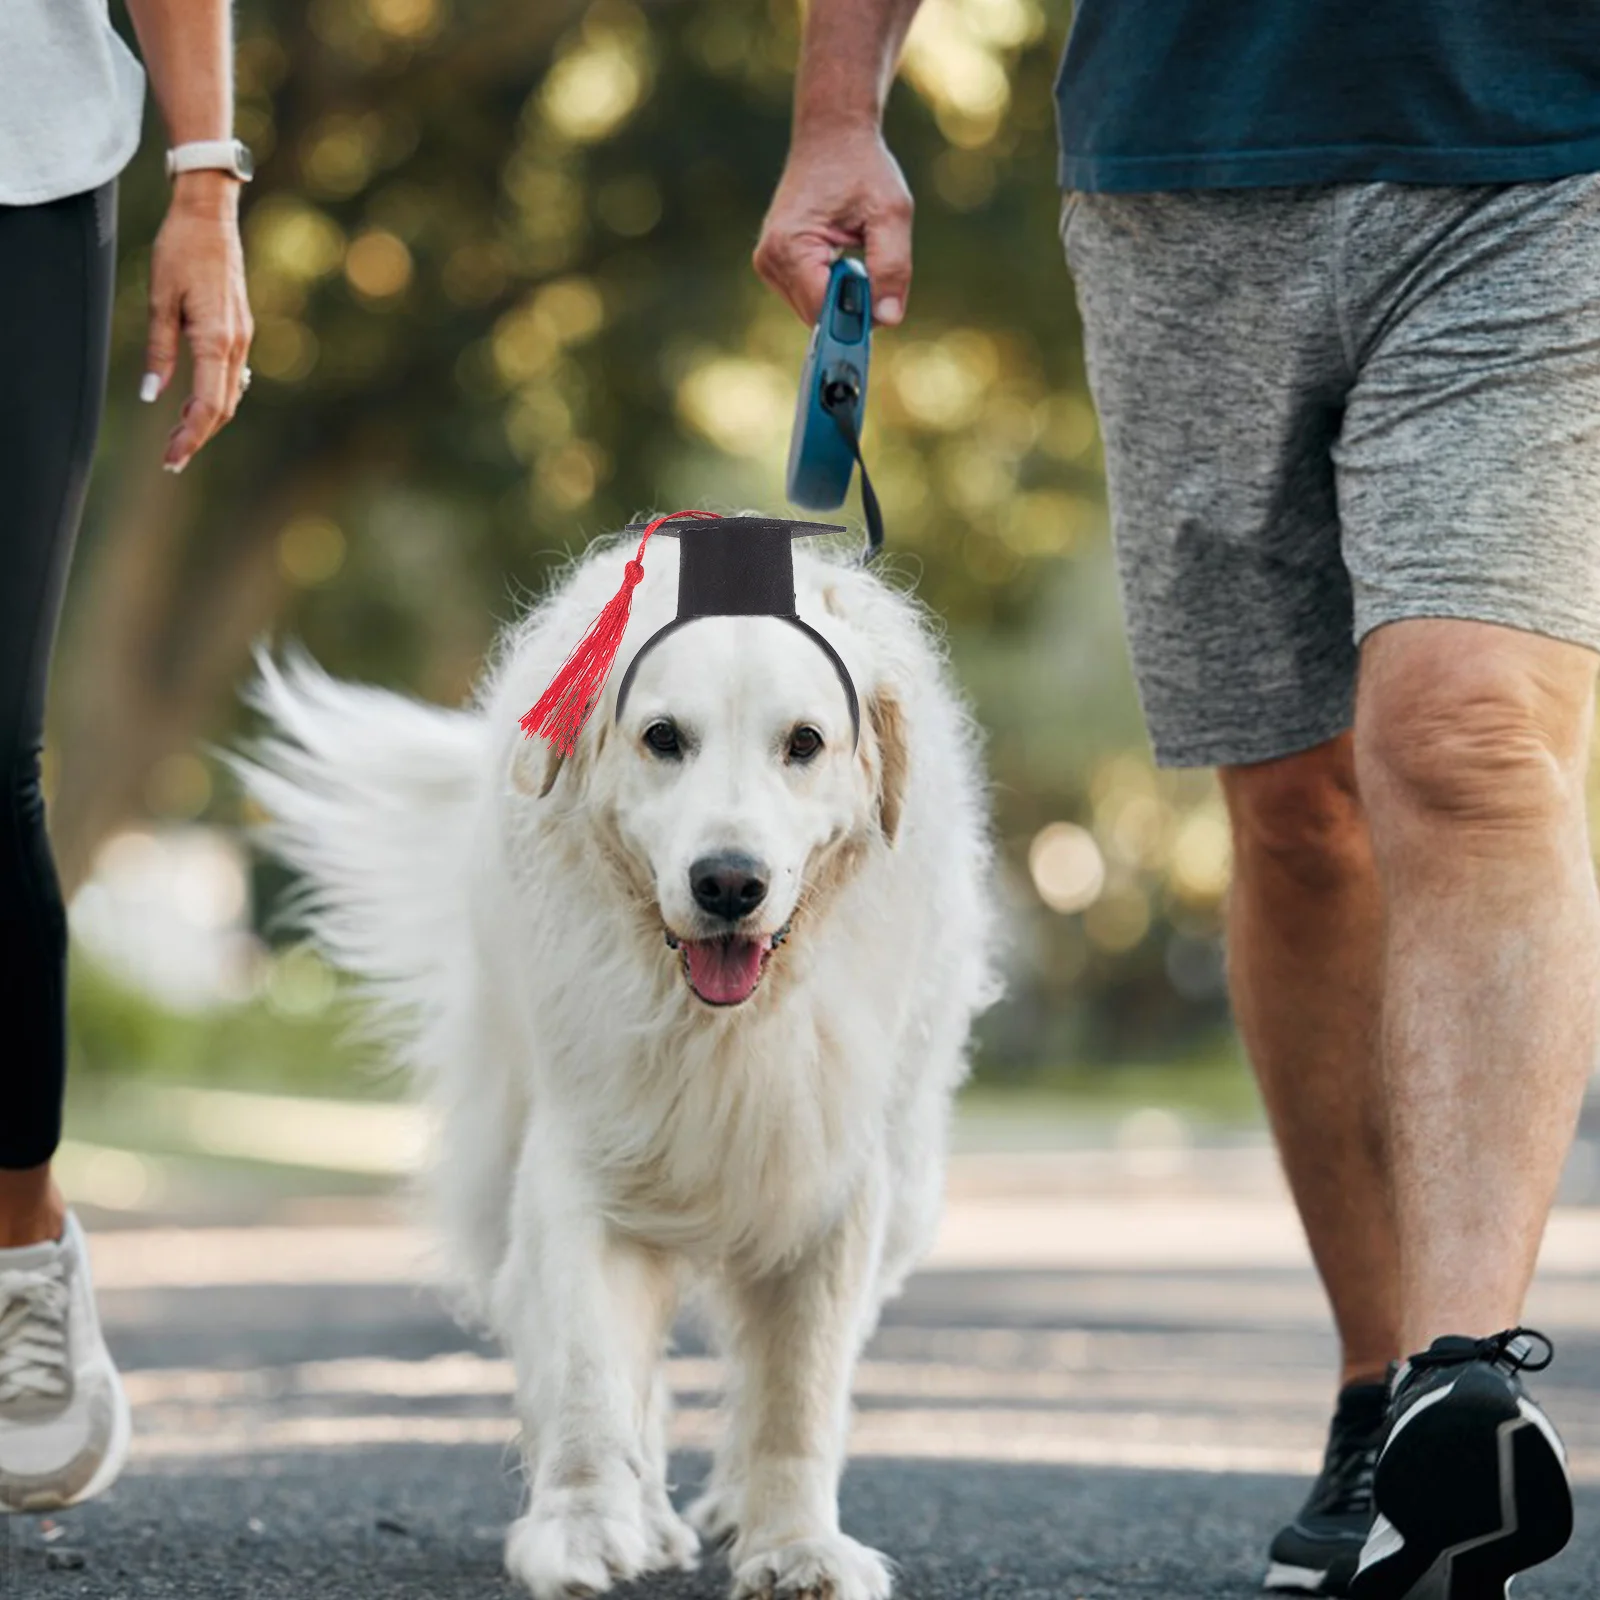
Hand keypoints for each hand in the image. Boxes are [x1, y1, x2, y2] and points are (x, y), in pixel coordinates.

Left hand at [142, 171, 253, 472]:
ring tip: (179, 435)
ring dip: (206, 419)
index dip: (191, 437)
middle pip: (222, 407)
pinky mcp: (240, 330)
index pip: (208, 405)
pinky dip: (215, 397)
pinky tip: (196, 403)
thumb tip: (153, 395)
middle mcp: (236, 345)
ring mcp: (242, 338)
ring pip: (230, 394)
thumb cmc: (180, 250)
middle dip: (198, 435)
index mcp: (216, 339)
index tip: (172, 458)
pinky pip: (232, 376)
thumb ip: (159, 350)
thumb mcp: (159, 299)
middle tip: (171, 458)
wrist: (210, 216)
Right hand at [753, 121, 912, 327]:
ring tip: (852, 252)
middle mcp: (770, 260)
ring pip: (813, 312)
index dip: (856, 316)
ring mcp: (768, 265)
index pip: (823, 311)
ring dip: (841, 296)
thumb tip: (888, 319)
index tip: (883, 305)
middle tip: (870, 265)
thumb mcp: (890, 213)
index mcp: (789, 246)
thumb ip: (892, 267)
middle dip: (850, 305)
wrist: (831, 135)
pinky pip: (808, 298)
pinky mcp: (774, 265)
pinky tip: (841, 256)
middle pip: (817, 317)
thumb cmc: (862, 167)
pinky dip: (831, 288)